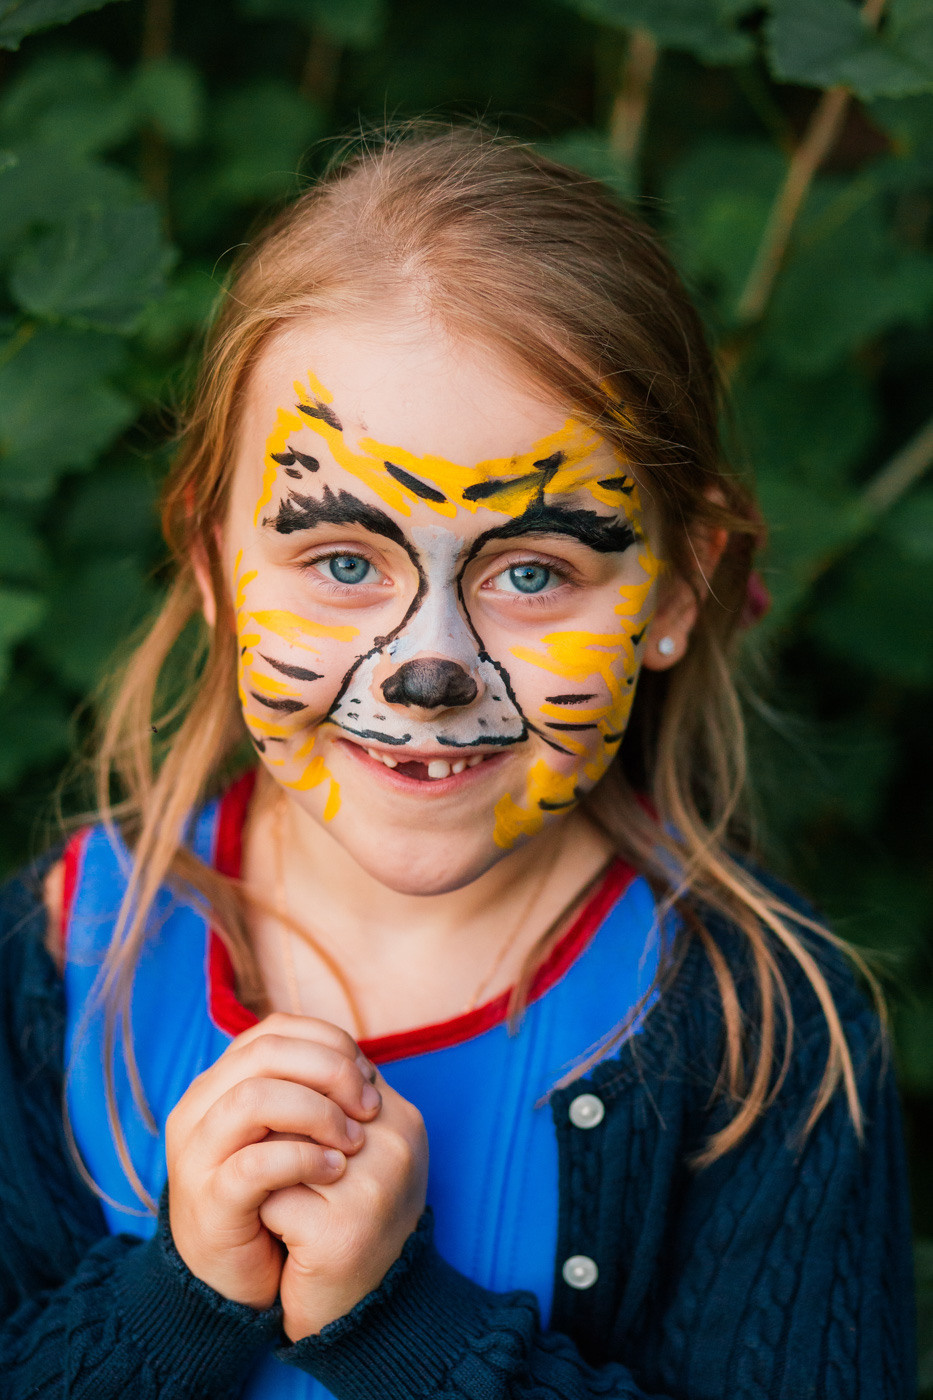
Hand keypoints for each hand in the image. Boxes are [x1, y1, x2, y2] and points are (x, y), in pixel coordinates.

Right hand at [165, 1012, 381, 1310]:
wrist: (234, 1279)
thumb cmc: (271, 1196)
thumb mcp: (286, 1133)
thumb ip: (306, 1093)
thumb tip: (360, 1064)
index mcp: (219, 1083)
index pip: (274, 1031)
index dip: (328, 1042)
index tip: (367, 1073)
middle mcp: (199, 1109)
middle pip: (266, 1053)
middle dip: (330, 1070)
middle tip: (369, 1105)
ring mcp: (198, 1155)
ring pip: (254, 1098)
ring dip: (317, 1111)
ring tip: (354, 1140)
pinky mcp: (209, 1202)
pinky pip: (255, 1163)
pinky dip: (303, 1159)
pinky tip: (336, 1170)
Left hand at [258, 1066, 427, 1340]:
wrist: (360, 1314)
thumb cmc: (346, 1222)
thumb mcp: (352, 1152)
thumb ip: (332, 1102)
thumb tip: (274, 1048)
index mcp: (402, 1118)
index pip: (326, 1070)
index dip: (292, 1103)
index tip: (288, 1140)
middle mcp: (396, 1145)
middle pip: (299, 1103)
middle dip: (275, 1138)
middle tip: (282, 1177)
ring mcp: (373, 1187)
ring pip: (279, 1145)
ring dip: (266, 1173)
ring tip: (284, 1203)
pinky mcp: (342, 1231)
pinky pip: (271, 1195)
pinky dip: (264, 1215)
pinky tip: (283, 1237)